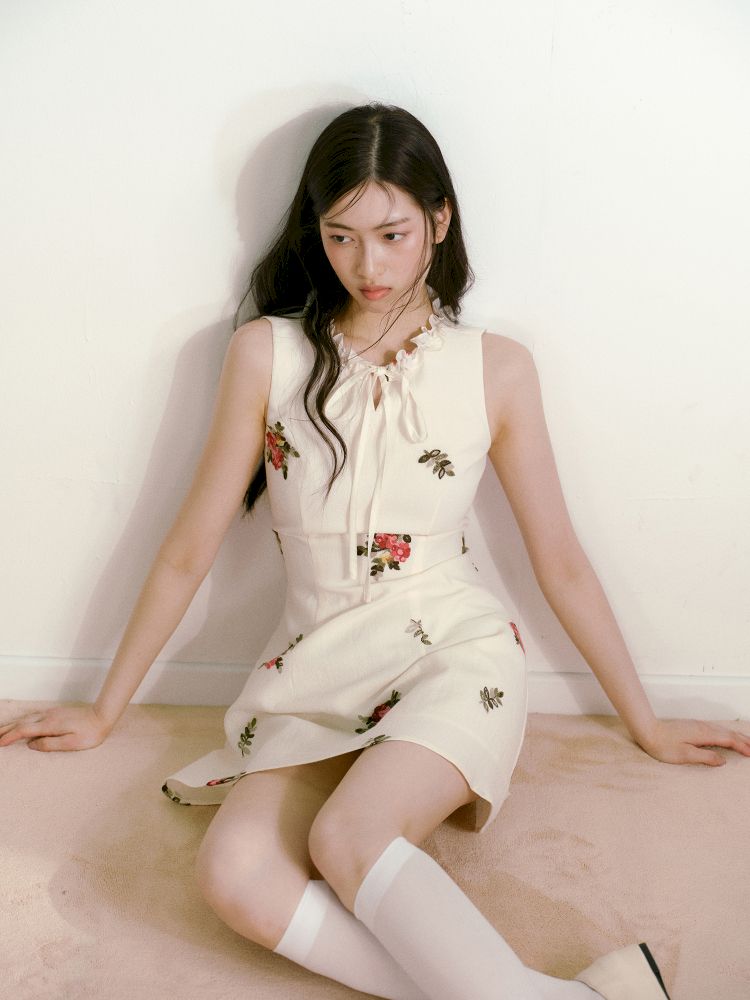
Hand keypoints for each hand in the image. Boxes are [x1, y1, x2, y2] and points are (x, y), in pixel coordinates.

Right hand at [0, 705, 112, 751]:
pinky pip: (34, 716)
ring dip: (13, 724)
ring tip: (2, 731)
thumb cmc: (90, 733)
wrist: (102, 715)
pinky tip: (21, 724)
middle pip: (21, 722)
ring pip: (27, 718)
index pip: (24, 730)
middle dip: (6, 730)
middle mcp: (48, 717)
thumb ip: (50, 744)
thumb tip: (31, 745)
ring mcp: (51, 713)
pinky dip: (22, 721)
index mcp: (49, 725)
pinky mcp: (56, 713)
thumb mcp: (71, 743)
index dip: (10, 736)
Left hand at [635, 718, 749, 765]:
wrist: (648, 730)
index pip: (729, 739)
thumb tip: (723, 761)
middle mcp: (704, 727)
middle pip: (729, 733)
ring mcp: (699, 725)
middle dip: (744, 740)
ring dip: (736, 736)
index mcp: (704, 734)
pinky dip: (727, 733)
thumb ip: (705, 758)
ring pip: (723, 730)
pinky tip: (727, 736)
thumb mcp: (685, 755)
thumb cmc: (663, 745)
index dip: (742, 746)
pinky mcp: (694, 726)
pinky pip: (717, 729)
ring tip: (746, 742)